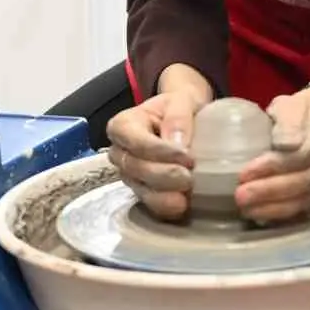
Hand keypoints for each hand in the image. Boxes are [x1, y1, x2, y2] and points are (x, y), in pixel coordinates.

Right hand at [105, 90, 205, 219]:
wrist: (183, 122)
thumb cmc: (177, 108)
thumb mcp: (180, 101)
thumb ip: (178, 118)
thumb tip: (177, 144)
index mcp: (122, 126)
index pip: (135, 141)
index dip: (160, 151)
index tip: (187, 156)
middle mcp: (119, 153)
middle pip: (135, 168)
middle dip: (163, 175)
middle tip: (190, 176)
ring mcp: (129, 175)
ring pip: (141, 189)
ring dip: (164, 195)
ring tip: (187, 195)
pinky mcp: (142, 191)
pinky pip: (149, 205)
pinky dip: (166, 207)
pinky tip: (183, 206)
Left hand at [235, 88, 309, 223]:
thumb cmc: (298, 113)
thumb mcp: (290, 107)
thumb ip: (288, 123)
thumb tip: (284, 145)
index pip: (300, 155)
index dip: (272, 166)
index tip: (244, 173)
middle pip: (302, 181)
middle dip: (268, 191)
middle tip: (240, 196)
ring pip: (303, 199)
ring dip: (271, 207)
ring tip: (245, 208)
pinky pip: (304, 208)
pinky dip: (280, 212)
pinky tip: (259, 213)